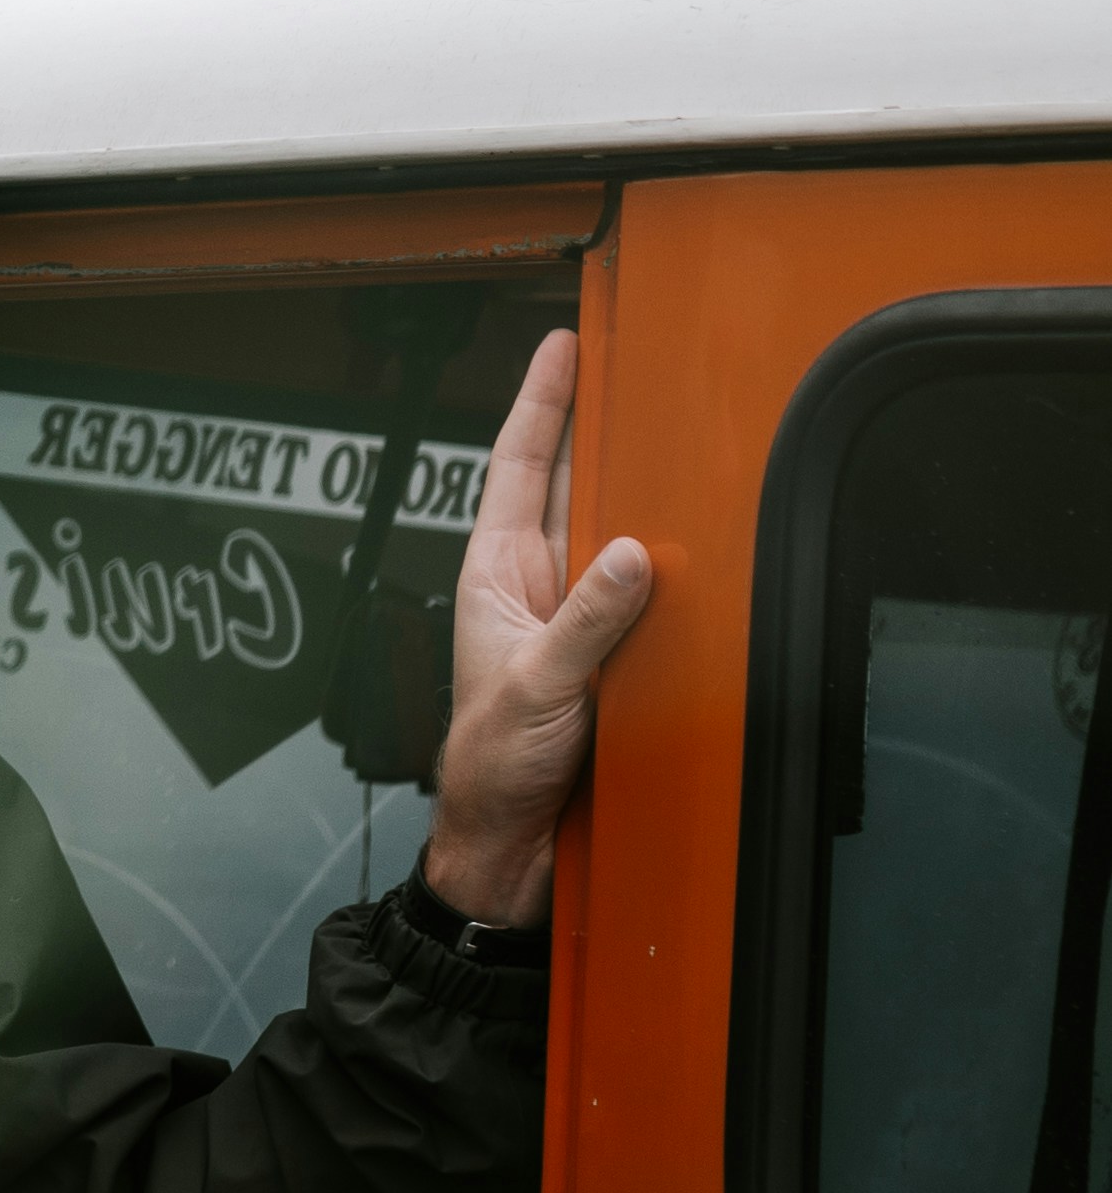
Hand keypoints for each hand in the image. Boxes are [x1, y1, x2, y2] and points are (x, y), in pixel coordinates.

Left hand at [420, 330, 652, 928]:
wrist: (510, 848)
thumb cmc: (493, 770)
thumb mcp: (537, 688)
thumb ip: (584, 623)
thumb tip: (628, 555)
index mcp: (495, 577)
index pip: (518, 467)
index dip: (540, 402)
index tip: (561, 343)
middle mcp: (533, 587)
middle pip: (573, 484)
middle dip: (602, 423)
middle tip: (638, 362)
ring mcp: (572, 617)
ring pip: (614, 533)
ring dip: (643, 491)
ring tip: (679, 434)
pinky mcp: (608, 654)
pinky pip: (645, 594)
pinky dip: (671, 564)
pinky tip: (700, 541)